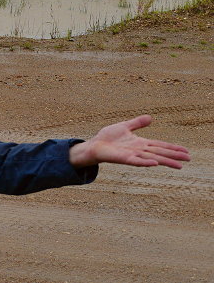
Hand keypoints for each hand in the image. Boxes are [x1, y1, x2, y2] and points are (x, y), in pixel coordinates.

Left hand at [69, 115, 189, 168]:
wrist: (94, 145)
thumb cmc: (108, 137)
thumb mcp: (125, 126)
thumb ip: (137, 123)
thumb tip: (151, 117)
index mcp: (140, 143)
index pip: (160, 145)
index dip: (172, 148)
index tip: (185, 151)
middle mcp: (139, 150)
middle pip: (160, 153)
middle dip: (174, 156)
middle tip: (189, 159)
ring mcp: (133, 155)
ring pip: (153, 158)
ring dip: (165, 161)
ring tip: (179, 165)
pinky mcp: (124, 159)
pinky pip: (136, 161)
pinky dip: (146, 162)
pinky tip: (155, 164)